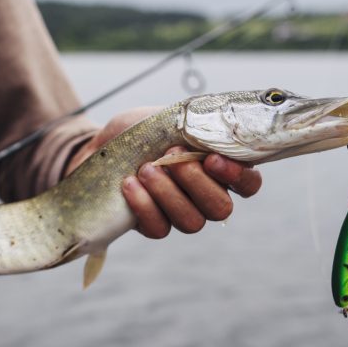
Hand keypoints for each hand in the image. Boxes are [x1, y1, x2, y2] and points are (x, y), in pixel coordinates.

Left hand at [67, 107, 262, 237]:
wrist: (99, 148)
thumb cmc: (140, 131)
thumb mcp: (169, 118)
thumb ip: (197, 124)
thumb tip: (216, 123)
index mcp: (218, 169)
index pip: (248, 184)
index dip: (238, 177)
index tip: (210, 159)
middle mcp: (205, 197)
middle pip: (220, 209)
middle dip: (196, 183)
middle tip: (171, 157)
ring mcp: (179, 215)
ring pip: (191, 222)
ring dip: (168, 194)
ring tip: (146, 169)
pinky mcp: (152, 225)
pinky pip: (159, 228)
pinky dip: (144, 205)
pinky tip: (129, 184)